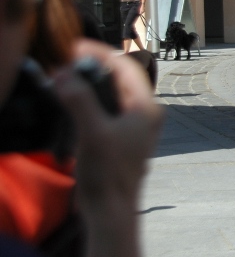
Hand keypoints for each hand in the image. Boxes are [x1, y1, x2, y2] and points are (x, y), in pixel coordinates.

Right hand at [52, 40, 163, 213]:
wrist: (111, 210)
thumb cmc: (108, 174)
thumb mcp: (93, 133)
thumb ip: (80, 101)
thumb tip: (64, 74)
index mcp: (146, 109)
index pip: (126, 67)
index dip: (100, 53)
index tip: (74, 46)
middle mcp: (145, 114)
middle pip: (120, 78)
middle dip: (93, 66)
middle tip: (66, 60)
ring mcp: (134, 126)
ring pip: (112, 93)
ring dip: (89, 83)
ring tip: (64, 77)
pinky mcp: (121, 138)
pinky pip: (106, 109)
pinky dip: (89, 100)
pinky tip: (71, 101)